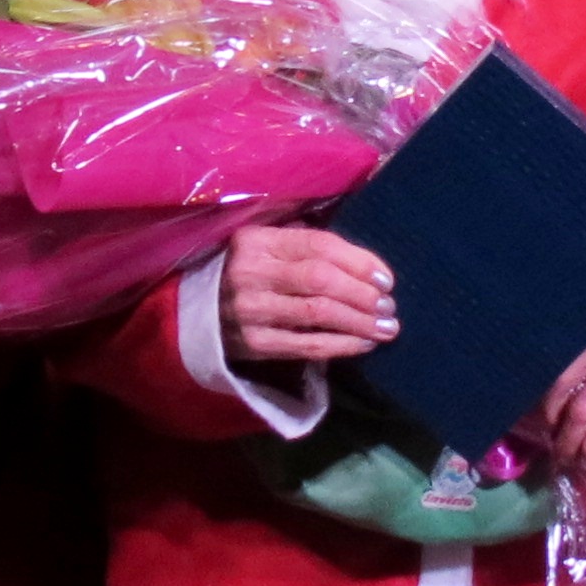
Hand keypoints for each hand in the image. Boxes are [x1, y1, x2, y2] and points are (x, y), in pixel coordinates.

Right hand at [221, 224, 393, 363]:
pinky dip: (341, 345)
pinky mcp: (254, 344)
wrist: (196, 313)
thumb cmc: (246, 273)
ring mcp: (250, 310)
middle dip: (363, 293)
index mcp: (256, 240)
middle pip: (321, 279)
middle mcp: (251, 272)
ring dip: (360, 321)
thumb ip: (304, 242)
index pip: (318, 245)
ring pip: (318, 313)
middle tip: (389, 305)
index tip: (386, 278)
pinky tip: (364, 344)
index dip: (359, 261)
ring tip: (387, 326)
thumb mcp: (266, 246)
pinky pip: (307, 345)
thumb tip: (367, 260)